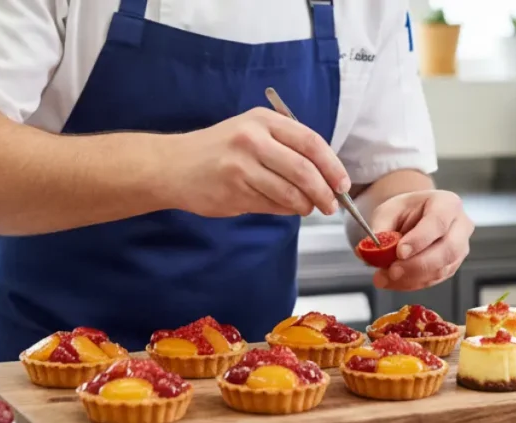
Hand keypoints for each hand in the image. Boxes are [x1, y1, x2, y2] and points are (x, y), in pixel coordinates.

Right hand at [165, 108, 350, 216]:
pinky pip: (271, 205)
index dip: (332, 166)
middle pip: (304, 170)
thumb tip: (324, 176)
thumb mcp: (251, 132)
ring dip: (305, 205)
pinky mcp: (234, 191)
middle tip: (331, 205)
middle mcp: (253, 140)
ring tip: (308, 208)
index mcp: (263, 120)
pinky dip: (284, 210)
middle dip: (324, 192)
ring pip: (289, 192)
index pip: (311, 142)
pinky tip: (283, 207)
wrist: (173, 165)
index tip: (342, 184)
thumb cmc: (217, 150)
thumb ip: (285, 147)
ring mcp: (242, 167)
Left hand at [366, 190, 473, 290]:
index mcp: (447, 203)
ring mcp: (459, 249)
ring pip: (441, 269)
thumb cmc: (404, 211)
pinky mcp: (451, 267)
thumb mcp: (387, 212)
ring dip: (410, 278)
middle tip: (391, 271)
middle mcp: (460, 226)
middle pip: (448, 250)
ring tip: (383, 277)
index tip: (399, 252)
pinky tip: (392, 281)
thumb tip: (372, 251)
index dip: (419, 239)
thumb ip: (381, 229)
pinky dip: (411, 283)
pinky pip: (434, 280)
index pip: (438, 222)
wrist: (412, 218)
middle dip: (417, 265)